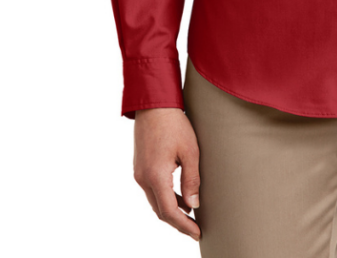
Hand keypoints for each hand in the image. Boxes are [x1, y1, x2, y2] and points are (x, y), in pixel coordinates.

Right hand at [133, 107, 201, 240]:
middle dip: (178, 222)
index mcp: (156, 176)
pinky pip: (152, 190)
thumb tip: (193, 206)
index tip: (197, 233)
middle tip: (195, 228)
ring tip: (190, 214)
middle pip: (160, 210)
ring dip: (171, 209)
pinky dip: (165, 197)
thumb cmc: (174, 124)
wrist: (154, 104)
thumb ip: (192, 180)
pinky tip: (179, 197)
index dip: (184, 226)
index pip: (169, 212)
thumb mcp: (190, 151)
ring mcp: (139, 173)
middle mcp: (143, 178)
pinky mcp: (140, 167)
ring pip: (155, 201)